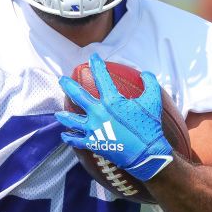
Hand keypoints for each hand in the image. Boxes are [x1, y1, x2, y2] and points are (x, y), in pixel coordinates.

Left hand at [56, 54, 174, 181]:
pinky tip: (65, 136)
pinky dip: (70, 138)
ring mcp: (93, 129)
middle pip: (78, 96)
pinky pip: (77, 140)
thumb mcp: (153, 101)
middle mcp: (98, 112)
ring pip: (72, 120)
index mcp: (111, 100)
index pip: (101, 77)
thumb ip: (150, 83)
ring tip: (58, 114)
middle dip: (68, 86)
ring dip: (64, 116)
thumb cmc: (149, 127)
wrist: (146, 154)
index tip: (93, 58)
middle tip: (62, 80)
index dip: (96, 65)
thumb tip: (145, 73)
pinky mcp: (93, 143)